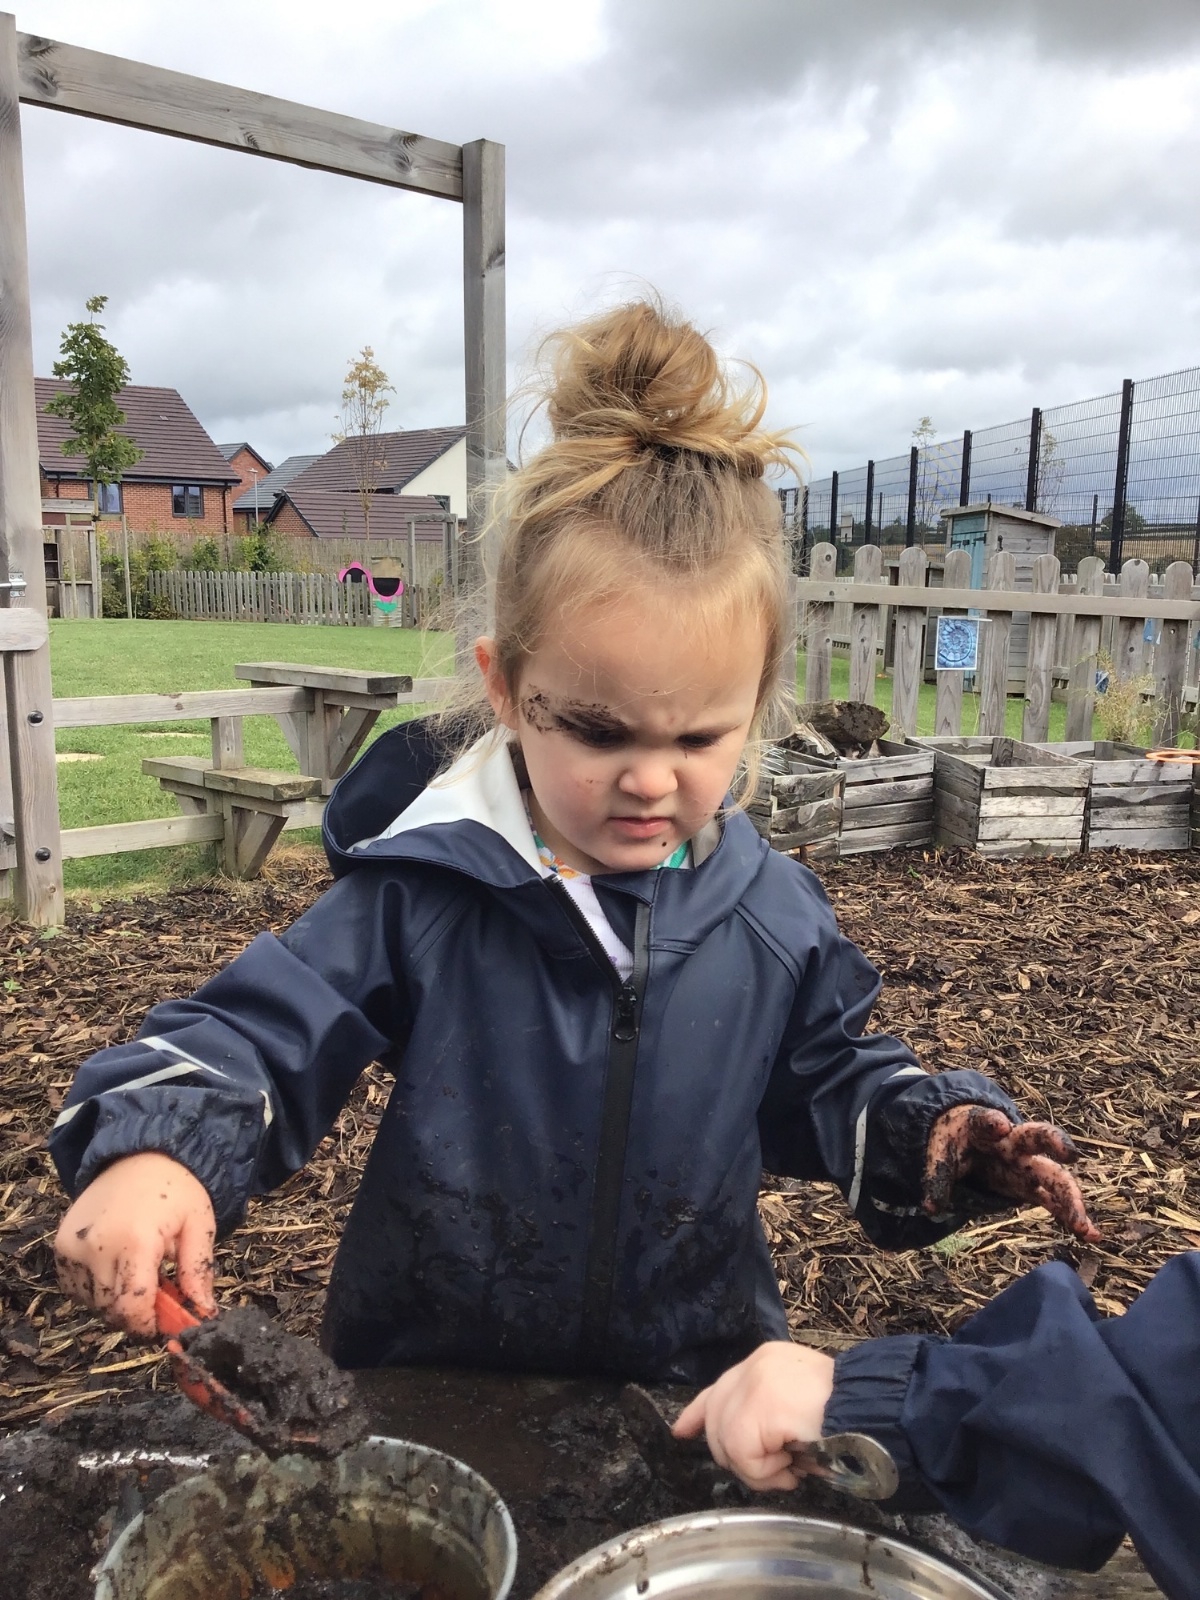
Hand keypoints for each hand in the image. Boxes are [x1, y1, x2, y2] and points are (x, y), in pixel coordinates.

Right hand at [54, 1151, 216, 1336]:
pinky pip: (74, 1287)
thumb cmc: (176, 1189)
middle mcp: (96, 1247)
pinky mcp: (60, 1246)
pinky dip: (94, 1289)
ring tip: (138, 1271)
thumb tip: (202, 1313)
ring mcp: (72, 1247)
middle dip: (136, 1312)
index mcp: (135, 1242)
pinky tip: (116, 1267)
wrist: (140, 1154)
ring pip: (92, 1302)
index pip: (132, 1308)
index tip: (164, 1324)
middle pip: (112, 1310)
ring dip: (115, 1300)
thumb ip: (198, 1271)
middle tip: (158, 1293)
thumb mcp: (199, 1225)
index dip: (148, 1325)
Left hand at [672, 1341, 835, 1490]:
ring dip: (760, 1469)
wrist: (876, 1414)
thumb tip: (736, 1444)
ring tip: (792, 1466)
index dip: (698, 1413)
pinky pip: (744, 1457)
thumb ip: (766, 1414)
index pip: (719, 1387)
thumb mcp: (798, 1409)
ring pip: (727, 1444)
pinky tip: (794, 1465)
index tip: (681, 1431)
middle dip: (738, 1457)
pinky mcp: (758, 1407)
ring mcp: (754, 1383)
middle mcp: (755, 1365)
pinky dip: (768, 1473)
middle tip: (779, 1469)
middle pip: (717, 1421)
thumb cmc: (849, 1419)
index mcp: (766, 1361)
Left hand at [924, 1105, 1099, 1242]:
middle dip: (1052, 1142)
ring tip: (1085, 1227)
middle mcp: (1013, 1141)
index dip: (991, 1121)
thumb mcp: (940, 1150)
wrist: (972, 1132)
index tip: (999, 1123)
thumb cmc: (957, 1136)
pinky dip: (1071, 1215)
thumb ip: (937, 1175)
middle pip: (1036, 1137)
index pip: (986, 1120)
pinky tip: (1090, 1234)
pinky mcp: (1033, 1183)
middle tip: (1068, 1152)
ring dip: (1070, 1199)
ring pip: (1054, 1175)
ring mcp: (1027, 1162)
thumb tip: (931, 1210)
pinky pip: (1055, 1198)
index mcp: (984, 1125)